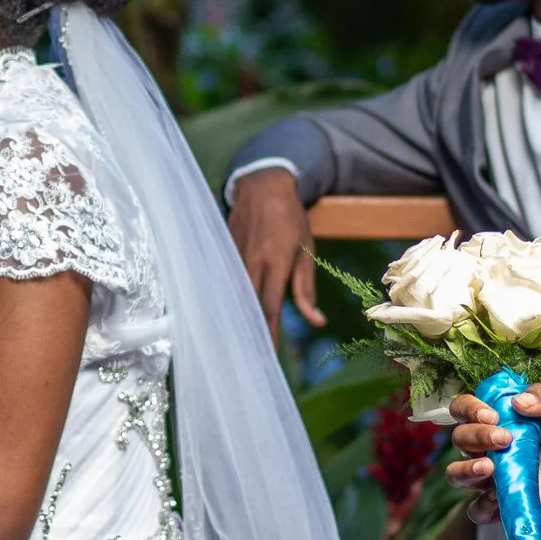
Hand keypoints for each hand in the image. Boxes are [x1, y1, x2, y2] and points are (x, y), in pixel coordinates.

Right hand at [228, 166, 321, 344]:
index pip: (270, 307)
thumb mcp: (306, 250)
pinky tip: (228, 313)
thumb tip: (317, 321)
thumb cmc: (291, 218)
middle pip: (247, 305)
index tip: (269, 354)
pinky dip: (229, 299)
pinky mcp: (223, 251)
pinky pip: (226, 281)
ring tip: (238, 341)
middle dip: (250, 331)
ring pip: (234, 294)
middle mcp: (252, 261)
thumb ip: (306, 288)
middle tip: (251, 356)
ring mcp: (234, 256)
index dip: (269, 332)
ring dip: (237, 317)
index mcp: (275, 262)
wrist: (262, 184)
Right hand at [443, 383, 540, 519]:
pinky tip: (495, 498)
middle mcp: (492, 445)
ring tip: (489, 467)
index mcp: (500, 417)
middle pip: (460, 440)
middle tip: (505, 437)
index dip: (469, 409)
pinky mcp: (508, 501)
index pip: (464, 409)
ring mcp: (497, 475)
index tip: (491, 414)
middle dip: (474, 436)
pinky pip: (479, 511)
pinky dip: (480, 507)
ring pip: (458, 475)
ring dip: (465, 470)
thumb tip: (518, 401)